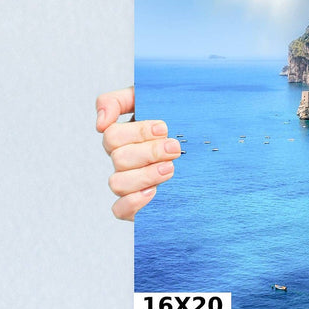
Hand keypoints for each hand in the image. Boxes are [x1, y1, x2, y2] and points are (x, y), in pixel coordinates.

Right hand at [96, 87, 179, 220]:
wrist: (208, 146)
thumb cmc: (178, 119)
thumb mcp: (152, 99)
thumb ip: (119, 100)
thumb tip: (100, 123)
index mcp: (124, 137)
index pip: (112, 135)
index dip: (138, 132)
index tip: (164, 128)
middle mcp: (123, 160)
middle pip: (119, 158)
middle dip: (150, 152)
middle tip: (175, 149)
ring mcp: (129, 183)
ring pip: (117, 183)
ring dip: (145, 175)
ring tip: (171, 169)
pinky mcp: (136, 205)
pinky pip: (119, 210)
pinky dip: (133, 202)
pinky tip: (154, 192)